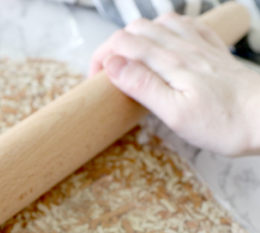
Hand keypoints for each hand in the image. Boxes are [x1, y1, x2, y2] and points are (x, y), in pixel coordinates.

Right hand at [89, 12, 259, 156]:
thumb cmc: (223, 123)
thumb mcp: (174, 113)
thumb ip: (142, 85)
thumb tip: (112, 63)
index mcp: (169, 62)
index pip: (121, 44)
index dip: (100, 58)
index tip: (95, 81)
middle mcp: (183, 47)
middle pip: (136, 29)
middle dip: (113, 46)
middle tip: (108, 73)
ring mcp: (199, 45)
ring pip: (159, 23)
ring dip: (138, 36)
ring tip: (131, 59)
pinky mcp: (213, 50)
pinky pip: (186, 25)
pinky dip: (167, 30)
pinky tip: (166, 44)